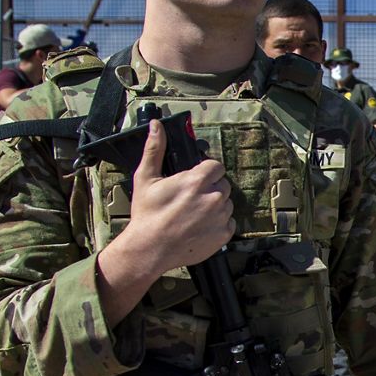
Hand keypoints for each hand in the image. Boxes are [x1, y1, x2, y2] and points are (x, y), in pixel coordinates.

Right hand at [120, 119, 234, 272]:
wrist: (149, 249)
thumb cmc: (147, 214)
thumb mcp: (146, 178)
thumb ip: (155, 149)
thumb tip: (156, 125)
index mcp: (198, 180)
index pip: (216, 166)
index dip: (206, 171)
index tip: (194, 179)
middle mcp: (214, 197)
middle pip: (222, 184)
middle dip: (210, 188)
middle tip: (190, 198)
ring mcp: (220, 217)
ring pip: (226, 203)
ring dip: (215, 206)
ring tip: (193, 214)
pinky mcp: (224, 235)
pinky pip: (228, 223)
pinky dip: (218, 224)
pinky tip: (200, 227)